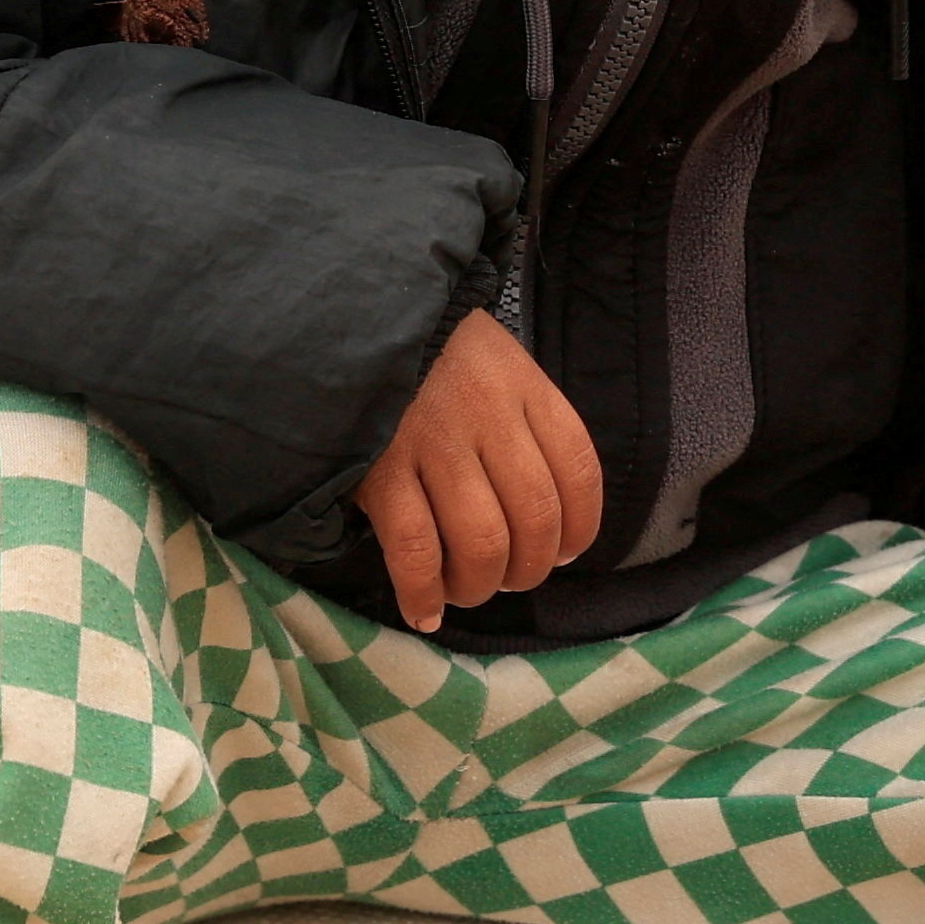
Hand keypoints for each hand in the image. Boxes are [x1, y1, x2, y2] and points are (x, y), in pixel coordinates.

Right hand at [355, 313, 603, 633]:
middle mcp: (486, 413)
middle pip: (535, 518)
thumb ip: (524, 426)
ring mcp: (431, 440)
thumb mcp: (492, 363)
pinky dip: (423, 591)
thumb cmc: (425, 352)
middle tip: (507, 577)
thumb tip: (554, 533)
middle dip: (528, 569)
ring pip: (481, 541)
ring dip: (479, 584)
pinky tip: (425, 610)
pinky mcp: (378, 467)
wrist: (346, 313)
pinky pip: (415, 548)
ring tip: (466, 590)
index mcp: (522, 385)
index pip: (578, 470)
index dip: (579, 528)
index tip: (564, 553)